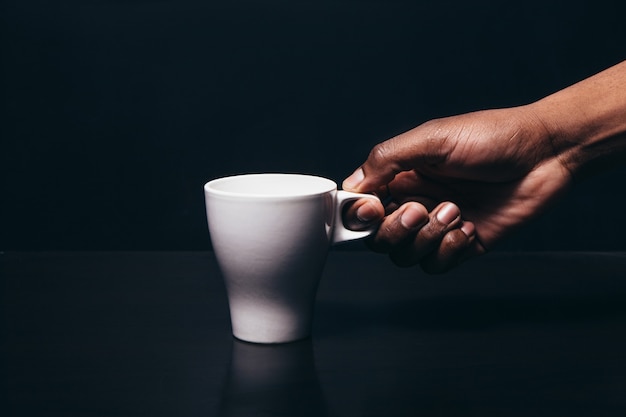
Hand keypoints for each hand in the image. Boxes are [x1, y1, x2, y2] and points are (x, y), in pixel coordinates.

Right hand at [342, 105, 572, 272]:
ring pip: (405, 255)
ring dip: (426, 238)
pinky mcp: (462, 244)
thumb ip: (387, 159)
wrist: (545, 154)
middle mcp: (415, 201)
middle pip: (378, 236)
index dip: (358, 214)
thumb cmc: (493, 137)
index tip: (372, 209)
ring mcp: (438, 226)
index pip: (361, 204)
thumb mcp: (433, 138)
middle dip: (394, 229)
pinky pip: (436, 264)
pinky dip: (448, 251)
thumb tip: (352, 186)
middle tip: (419, 210)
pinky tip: (468, 228)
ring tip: (454, 212)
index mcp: (402, 175)